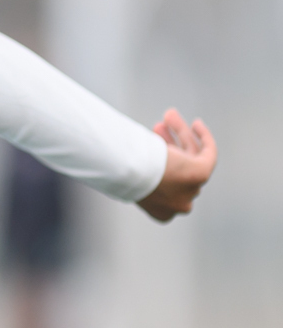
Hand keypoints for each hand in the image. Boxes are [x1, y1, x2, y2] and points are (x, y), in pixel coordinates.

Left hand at [135, 107, 215, 222]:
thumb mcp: (125, 177)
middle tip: (158, 126)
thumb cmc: (119, 173)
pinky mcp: (200, 174)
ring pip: (190, 157)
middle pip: (179, 169)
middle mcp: (180, 204)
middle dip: (169, 144)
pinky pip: (208, 153)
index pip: (166, 187)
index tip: (153, 144)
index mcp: (162, 212)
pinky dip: (203, 137)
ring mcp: (191, 190)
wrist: (128, 174)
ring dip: (180, 134)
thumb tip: (125, 155)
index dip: (161, 162)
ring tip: (169, 115)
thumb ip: (135, 173)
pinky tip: (196, 124)